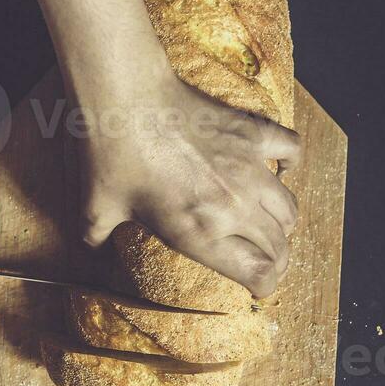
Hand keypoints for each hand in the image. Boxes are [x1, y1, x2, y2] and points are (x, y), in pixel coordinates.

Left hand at [79, 73, 301, 297]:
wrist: (126, 99)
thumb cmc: (111, 158)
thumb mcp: (96, 213)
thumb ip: (98, 241)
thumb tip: (91, 252)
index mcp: (201, 235)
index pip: (259, 273)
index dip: (264, 286)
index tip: (259, 286)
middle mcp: (233, 207)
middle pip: (279, 248)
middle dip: (277, 263)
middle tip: (268, 263)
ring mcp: (248, 169)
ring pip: (288, 210)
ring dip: (284, 226)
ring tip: (273, 228)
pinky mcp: (252, 134)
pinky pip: (292, 151)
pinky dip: (291, 164)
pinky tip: (280, 170)